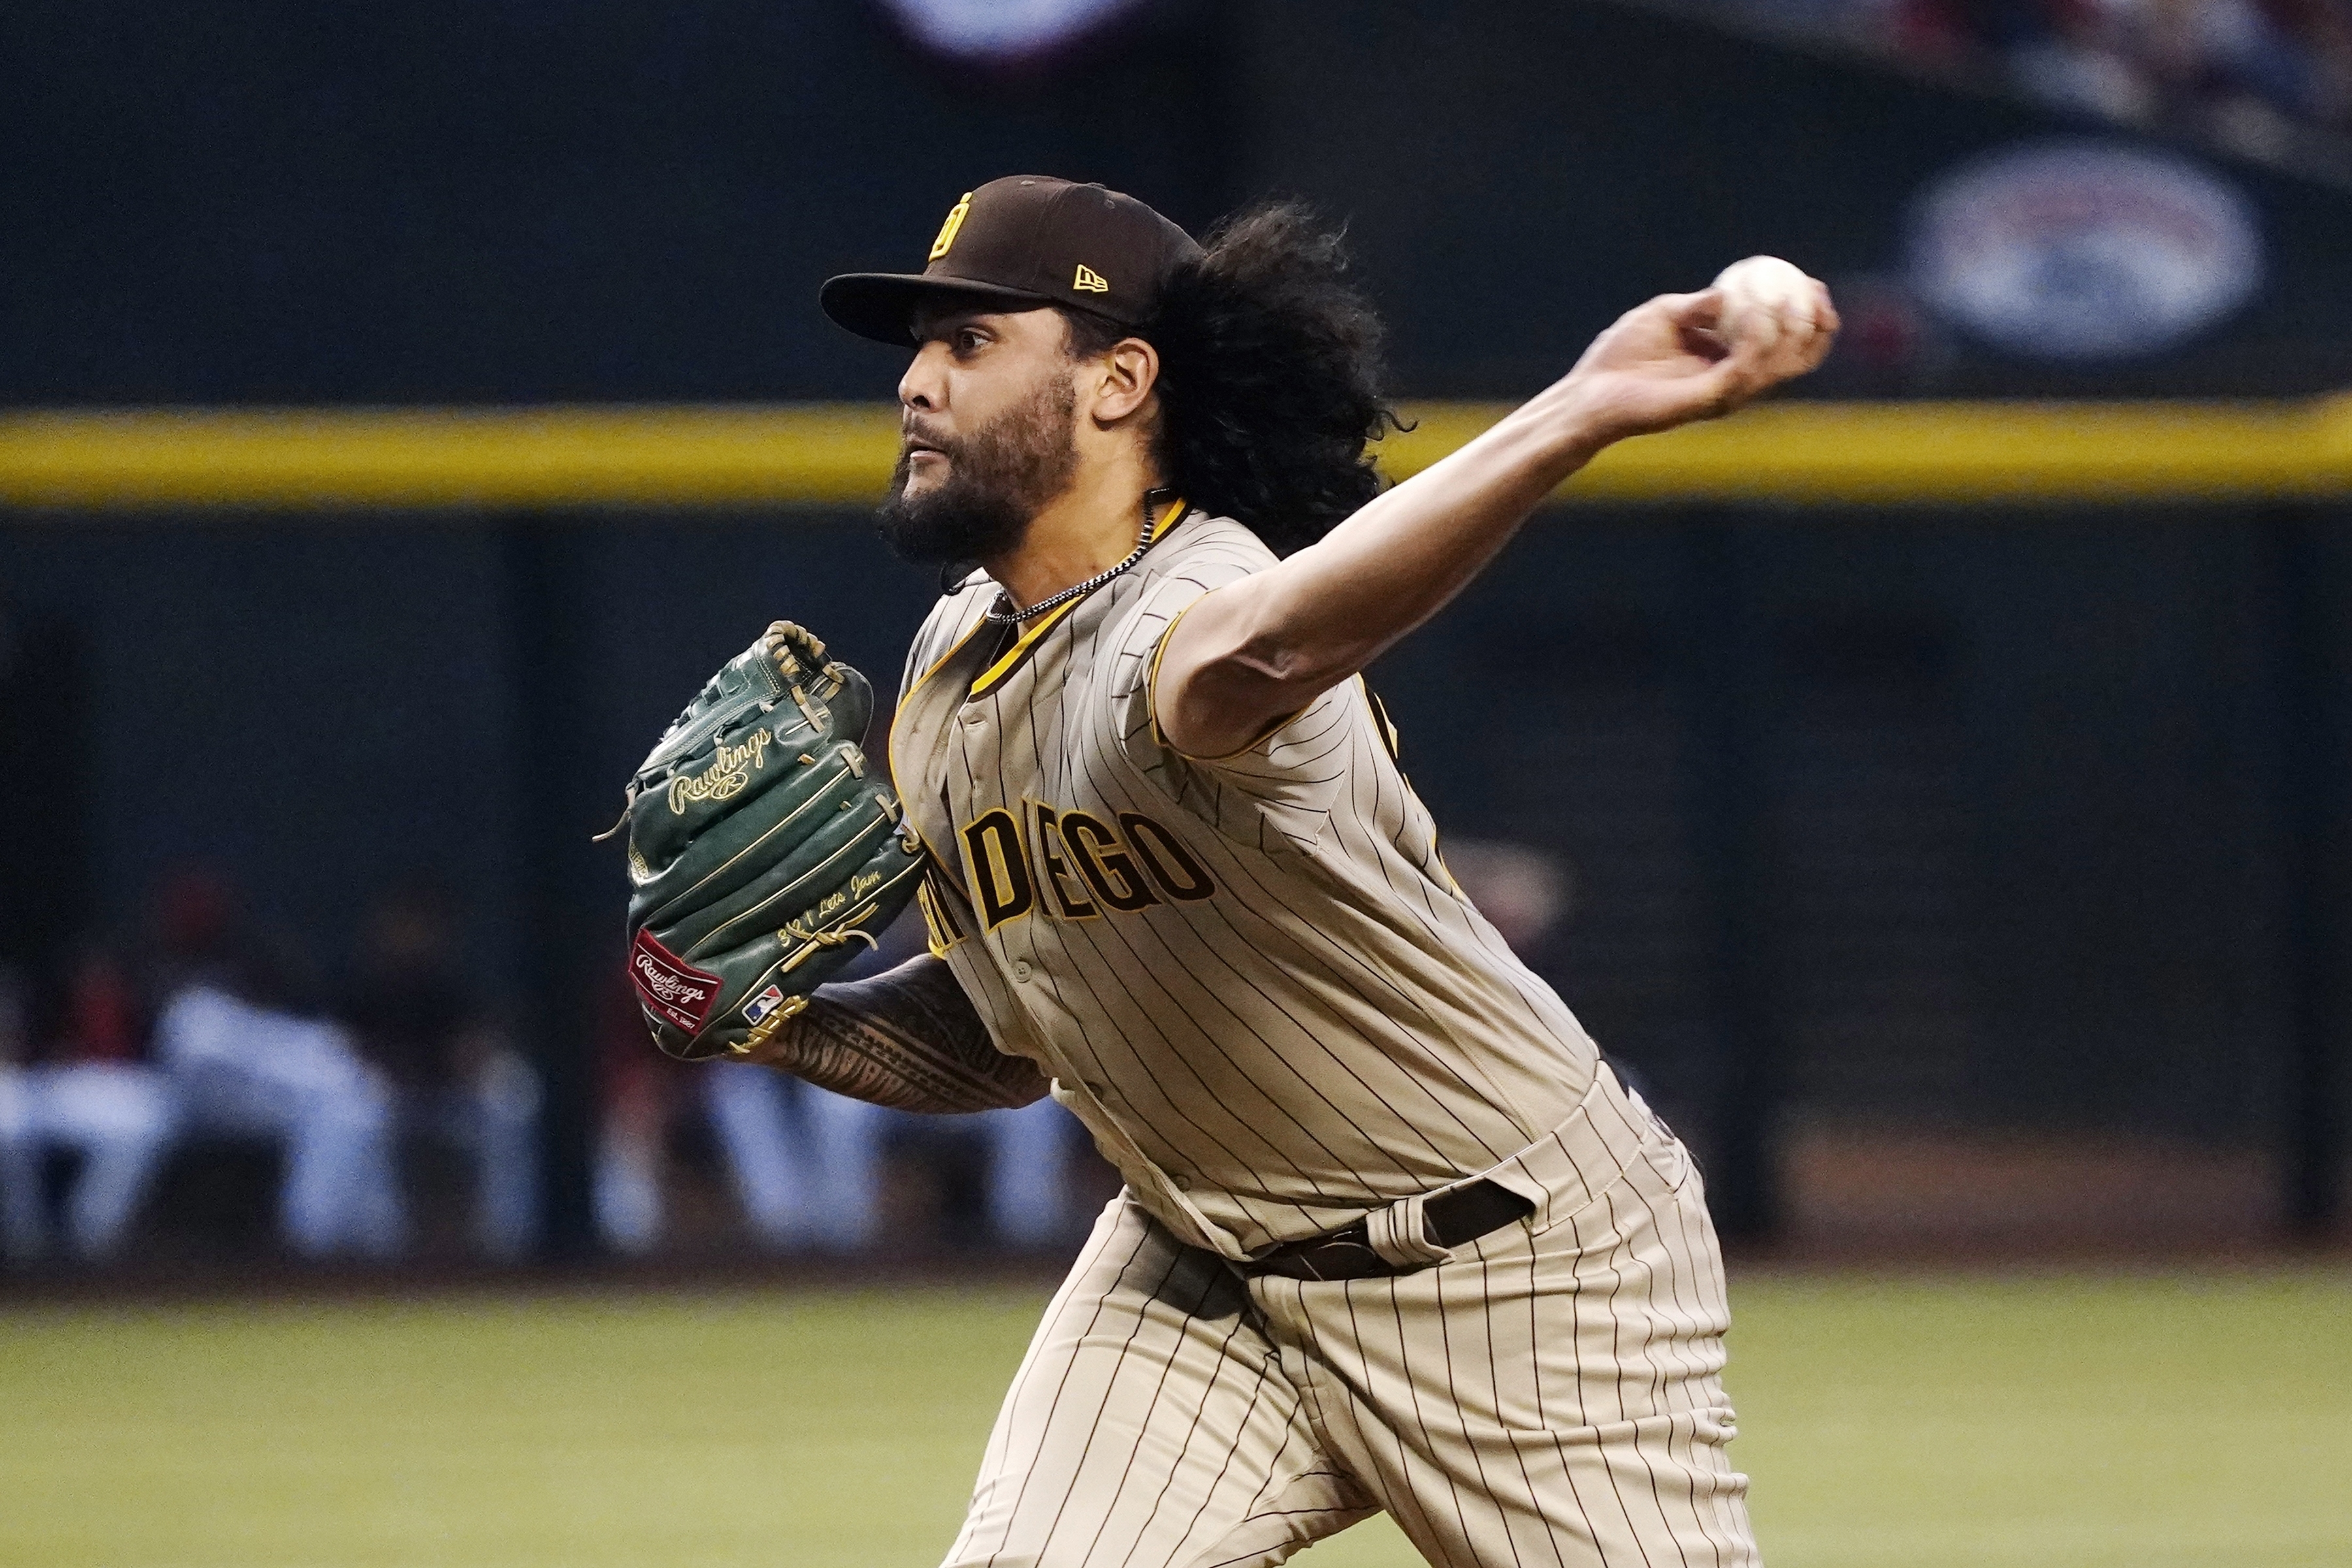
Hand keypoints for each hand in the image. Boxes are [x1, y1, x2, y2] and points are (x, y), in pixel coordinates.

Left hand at [1562, 257, 1836, 443]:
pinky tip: (1757, 310)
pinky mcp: (1711, 400)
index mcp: (1729, 362)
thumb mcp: (1666, 315)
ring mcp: (1726, 393)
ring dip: (1790, 327)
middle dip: (1816, 326)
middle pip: (1797, 359)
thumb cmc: (1621, 355)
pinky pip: (1747, 367)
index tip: (1813, 285)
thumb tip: (1732, 287)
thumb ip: (1701, 305)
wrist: (1589, 391)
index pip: (1785, 344)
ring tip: (1785, 296)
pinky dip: (1758, 337)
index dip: (1809, 317)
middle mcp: (1735, 381)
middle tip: (1815, 294)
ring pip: (1780, 364)